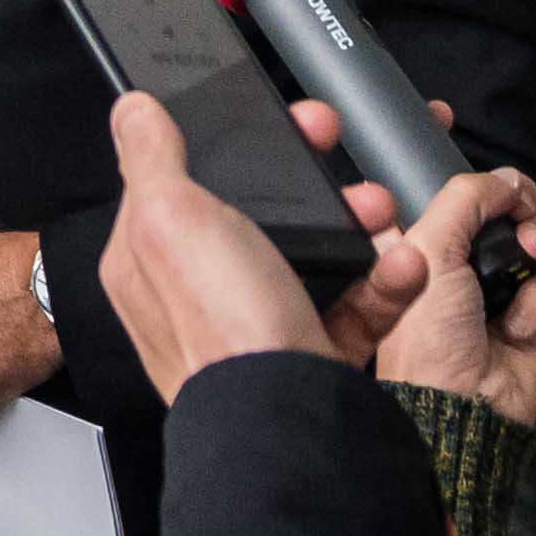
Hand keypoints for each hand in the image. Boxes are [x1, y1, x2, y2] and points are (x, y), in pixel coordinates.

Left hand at [98, 90, 417, 400]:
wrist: (293, 425)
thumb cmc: (223, 328)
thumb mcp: (174, 221)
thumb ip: (152, 160)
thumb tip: (132, 110)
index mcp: (151, 258)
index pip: (177, 179)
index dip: (220, 138)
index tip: (268, 115)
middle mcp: (202, 291)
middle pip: (253, 210)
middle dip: (304, 173)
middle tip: (331, 142)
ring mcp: (259, 322)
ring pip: (312, 251)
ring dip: (355, 219)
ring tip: (380, 207)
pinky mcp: (312, 349)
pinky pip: (356, 303)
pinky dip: (386, 282)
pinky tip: (403, 266)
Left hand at [350, 122, 535, 425]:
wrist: (463, 411)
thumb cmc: (423, 344)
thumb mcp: (428, 249)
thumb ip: (463, 199)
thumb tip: (503, 179)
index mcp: (404, 245)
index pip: (420, 181)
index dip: (436, 150)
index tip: (446, 117)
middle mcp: (445, 264)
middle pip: (490, 205)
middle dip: (511, 201)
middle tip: (516, 204)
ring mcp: (487, 291)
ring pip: (529, 239)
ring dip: (535, 243)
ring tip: (528, 257)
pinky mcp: (523, 318)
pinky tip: (516, 323)